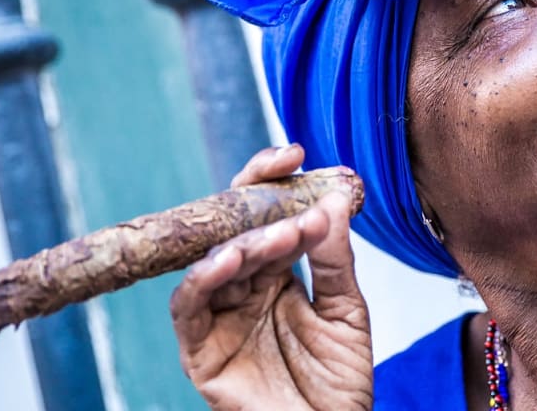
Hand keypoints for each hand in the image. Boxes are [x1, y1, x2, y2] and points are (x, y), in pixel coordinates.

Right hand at [170, 144, 372, 409]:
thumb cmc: (338, 383)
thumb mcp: (347, 311)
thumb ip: (335, 259)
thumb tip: (333, 201)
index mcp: (278, 274)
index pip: (268, 216)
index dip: (275, 182)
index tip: (297, 153)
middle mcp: (246, 288)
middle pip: (237, 228)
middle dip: (259, 199)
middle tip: (286, 177)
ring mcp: (221, 316)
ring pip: (215, 261)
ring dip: (245, 240)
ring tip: (280, 233)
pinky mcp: (201, 349)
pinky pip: (189, 306)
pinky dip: (203, 278)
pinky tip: (230, 259)